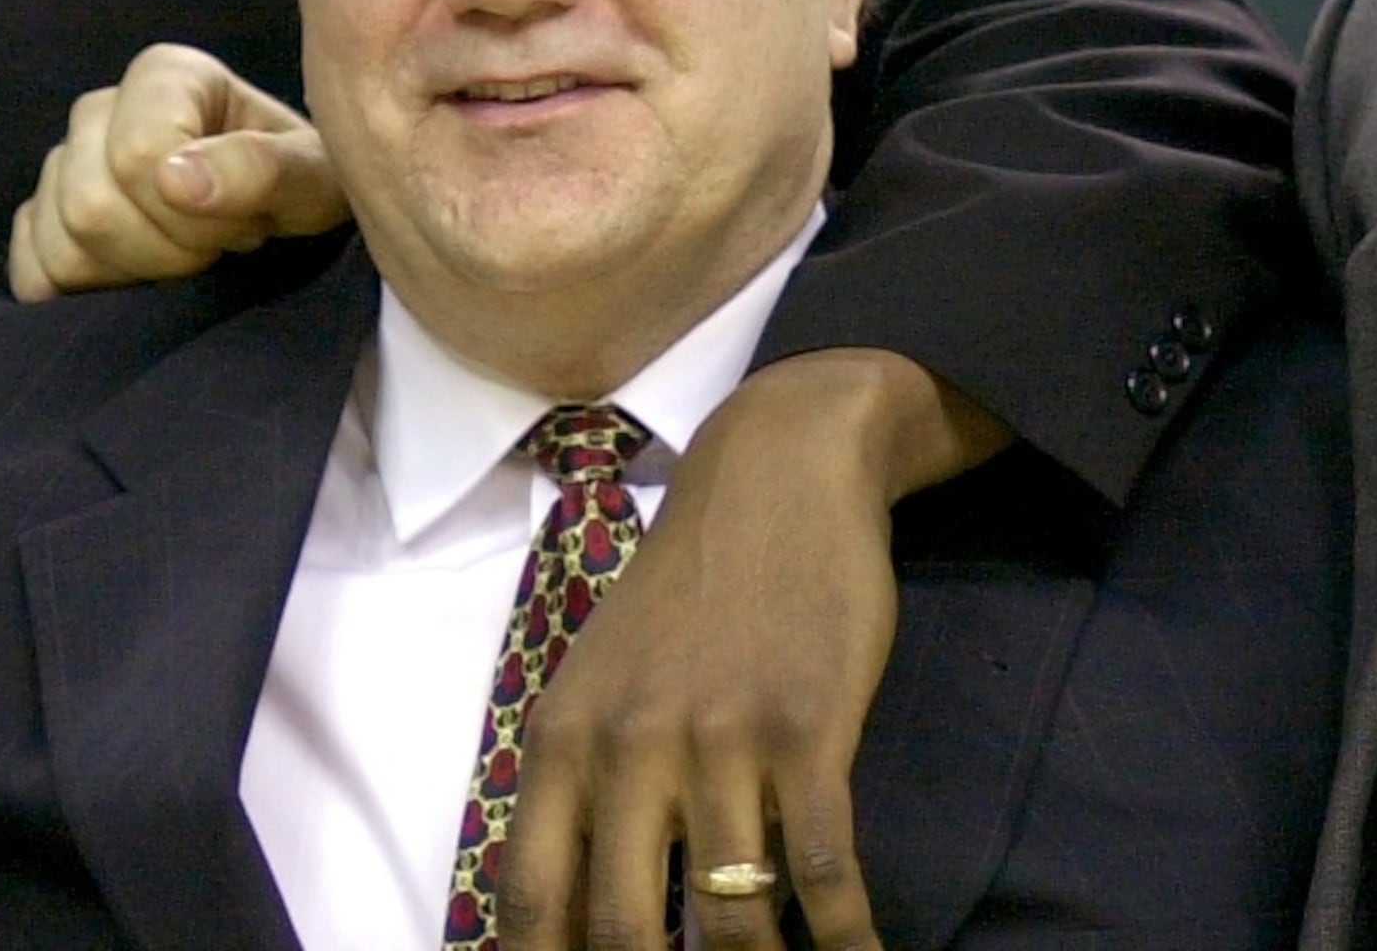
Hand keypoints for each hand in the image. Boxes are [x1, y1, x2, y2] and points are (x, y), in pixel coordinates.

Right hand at [7, 43, 345, 300]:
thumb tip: (174, 180)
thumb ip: (263, 169)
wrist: (282, 218)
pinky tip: (141, 280)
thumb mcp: (315, 178)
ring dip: (133, 276)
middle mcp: (100, 110)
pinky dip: (85, 294)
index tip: (250, 224)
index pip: (137, 156)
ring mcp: (62, 166)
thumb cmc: (302, 187)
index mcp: (164, 77)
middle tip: (221, 248)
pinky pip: (30, 270)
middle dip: (167, 252)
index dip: (197, 215)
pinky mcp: (40, 221)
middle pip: (90, 206)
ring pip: (60, 242)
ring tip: (188, 257)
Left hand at [496, 350, 1009, 950]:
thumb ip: (582, 785)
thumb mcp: (600, 677)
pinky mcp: (808, 730)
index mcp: (564, 740)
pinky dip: (845, 938)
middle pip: (620, 929)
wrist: (777, 472)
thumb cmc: (688, 592)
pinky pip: (822, 870)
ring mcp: (719, 739)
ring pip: (729, 916)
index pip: (531, 898)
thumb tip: (567, 914)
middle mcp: (629, 747)